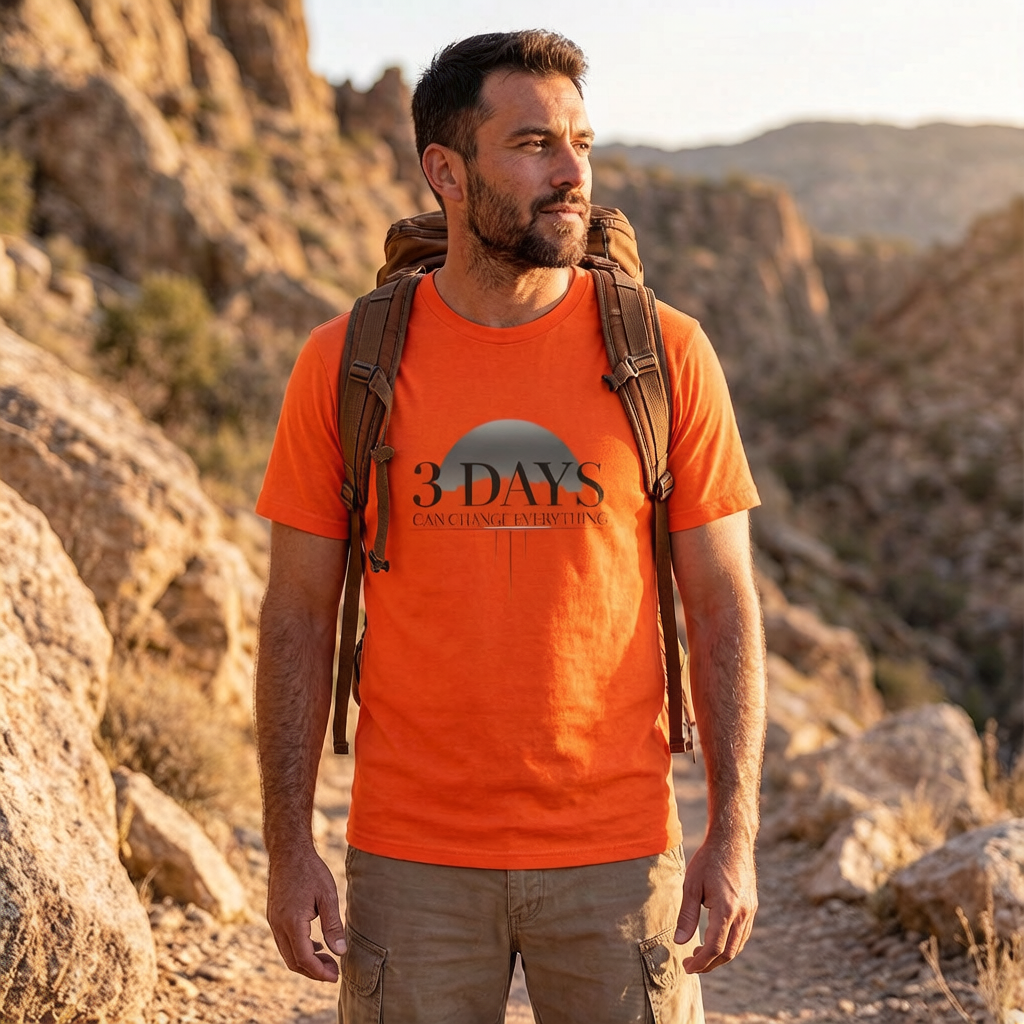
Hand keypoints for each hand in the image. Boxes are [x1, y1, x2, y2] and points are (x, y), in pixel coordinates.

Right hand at [266, 847, 346, 981]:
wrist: (288, 851)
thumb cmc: (310, 871)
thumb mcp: (327, 896)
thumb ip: (333, 925)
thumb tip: (340, 952)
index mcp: (292, 923)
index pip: (304, 959)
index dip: (320, 972)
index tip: (335, 976)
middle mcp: (278, 926)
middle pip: (293, 961)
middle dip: (313, 971)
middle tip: (333, 971)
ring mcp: (273, 922)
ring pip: (287, 953)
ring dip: (305, 961)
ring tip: (327, 959)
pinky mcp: (273, 916)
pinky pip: (284, 942)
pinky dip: (298, 949)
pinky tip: (315, 944)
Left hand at [674, 834, 757, 973]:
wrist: (732, 841)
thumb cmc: (708, 860)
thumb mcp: (691, 885)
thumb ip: (686, 915)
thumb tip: (680, 942)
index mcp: (727, 910)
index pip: (715, 947)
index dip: (700, 962)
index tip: (687, 967)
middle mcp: (743, 914)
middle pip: (729, 952)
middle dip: (710, 964)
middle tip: (691, 965)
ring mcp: (750, 911)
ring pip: (738, 945)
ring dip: (720, 955)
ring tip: (700, 954)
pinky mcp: (752, 906)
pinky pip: (743, 934)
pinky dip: (730, 943)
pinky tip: (715, 939)